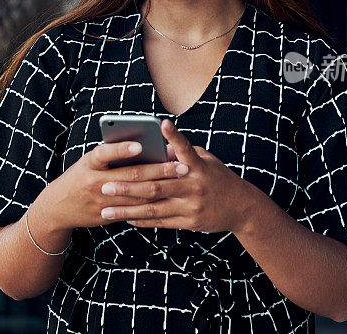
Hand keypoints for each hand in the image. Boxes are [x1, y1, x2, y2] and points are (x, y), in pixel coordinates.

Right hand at [39, 139, 188, 231]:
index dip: (121, 149)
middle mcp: (95, 182)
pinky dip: (152, 202)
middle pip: (130, 175)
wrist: (58, 208)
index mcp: (89, 163)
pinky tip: (169, 196)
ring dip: (161, 186)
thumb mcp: (88, 162)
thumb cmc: (79, 177)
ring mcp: (102, 201)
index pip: (104, 153)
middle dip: (158, 170)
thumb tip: (142, 146)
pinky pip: (134, 209)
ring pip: (137, 194)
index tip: (140, 145)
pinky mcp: (108, 215)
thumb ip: (110, 156)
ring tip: (180, 179)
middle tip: (180, 165)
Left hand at [99, 119, 254, 233]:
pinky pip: (160, 221)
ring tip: (106, 210)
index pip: (184, 147)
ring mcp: (191, 205)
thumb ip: (181, 155)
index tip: (162, 123)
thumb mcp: (205, 161)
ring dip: (127, 210)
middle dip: (127, 186)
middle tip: (105, 185)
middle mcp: (193, 185)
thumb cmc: (217, 177)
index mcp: (198, 165)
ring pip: (153, 208)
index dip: (174, 135)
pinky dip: (141, 219)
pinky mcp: (189, 222)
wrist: (241, 207)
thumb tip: (154, 147)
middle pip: (156, 185)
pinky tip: (125, 218)